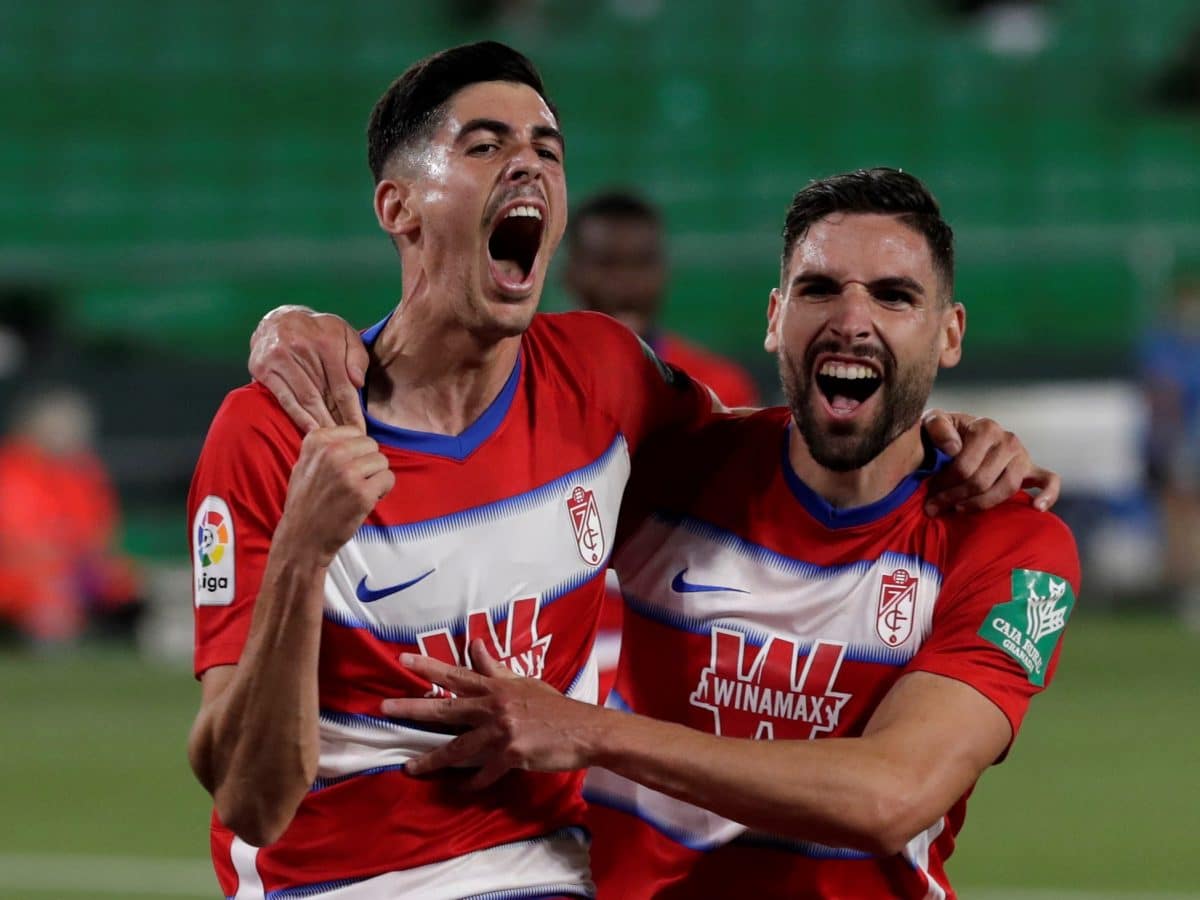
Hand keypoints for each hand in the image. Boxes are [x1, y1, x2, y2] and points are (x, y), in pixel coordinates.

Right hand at [249, 306, 368, 432]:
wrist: (278, 318)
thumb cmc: (319, 331)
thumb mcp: (345, 334)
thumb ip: (356, 357)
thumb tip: (358, 383)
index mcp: (326, 342)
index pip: (343, 385)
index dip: (352, 411)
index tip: (360, 431)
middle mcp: (302, 349)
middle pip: (323, 396)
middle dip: (336, 422)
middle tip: (346, 442)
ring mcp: (280, 359)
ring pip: (303, 399)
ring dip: (318, 423)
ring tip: (330, 441)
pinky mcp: (263, 368)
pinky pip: (283, 398)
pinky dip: (297, 416)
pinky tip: (309, 430)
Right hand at [279, 427, 393, 564]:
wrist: (302, 537)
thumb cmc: (306, 502)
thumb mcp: (305, 463)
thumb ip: (326, 446)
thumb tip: (355, 434)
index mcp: (317, 441)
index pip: (356, 432)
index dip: (356, 452)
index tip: (344, 468)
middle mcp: (332, 453)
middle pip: (372, 445)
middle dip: (368, 463)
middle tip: (354, 482)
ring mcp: (348, 473)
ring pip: (382, 461)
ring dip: (376, 477)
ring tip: (358, 492)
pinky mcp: (362, 493)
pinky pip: (388, 479)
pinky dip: (383, 491)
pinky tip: (366, 500)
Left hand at [382, 640, 603, 788]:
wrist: (584, 730)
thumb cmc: (554, 706)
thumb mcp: (525, 682)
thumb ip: (495, 668)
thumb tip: (475, 644)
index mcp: (497, 688)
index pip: (456, 674)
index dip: (428, 667)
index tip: (402, 660)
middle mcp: (495, 707)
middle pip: (447, 708)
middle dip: (413, 708)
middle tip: (385, 708)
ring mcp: (502, 732)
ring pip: (459, 747)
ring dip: (432, 760)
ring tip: (409, 768)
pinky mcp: (512, 755)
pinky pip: (485, 773)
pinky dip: (472, 782)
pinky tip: (460, 789)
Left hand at [922, 410, 1059, 514]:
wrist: (956, 434)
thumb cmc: (941, 433)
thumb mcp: (931, 421)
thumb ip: (936, 426)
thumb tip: (953, 448)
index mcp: (985, 428)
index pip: (964, 466)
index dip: (944, 485)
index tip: (928, 495)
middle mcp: (1008, 440)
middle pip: (982, 480)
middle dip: (954, 497)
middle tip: (934, 507)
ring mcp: (1022, 455)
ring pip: (1007, 488)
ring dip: (981, 504)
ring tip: (958, 510)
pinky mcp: (1032, 469)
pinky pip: (1048, 481)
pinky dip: (1048, 495)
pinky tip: (1036, 508)